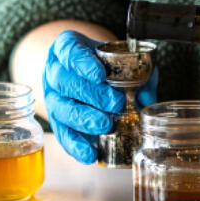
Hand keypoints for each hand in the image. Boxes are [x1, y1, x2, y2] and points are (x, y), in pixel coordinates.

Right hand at [42, 30, 157, 162]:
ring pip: (60, 108)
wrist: (88, 72)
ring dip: (83, 118)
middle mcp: (54, 70)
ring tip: (105, 125)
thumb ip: (138, 74)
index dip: (82, 63)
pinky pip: (61, 133)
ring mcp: (52, 96)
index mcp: (66, 47)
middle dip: (90, 94)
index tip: (100, 75)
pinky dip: (75, 145)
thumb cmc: (106, 63)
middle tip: (115, 103)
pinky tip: (89, 153)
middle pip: (64, 81)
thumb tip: (146, 100)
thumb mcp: (124, 59)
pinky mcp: (56, 119)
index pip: (68, 50)